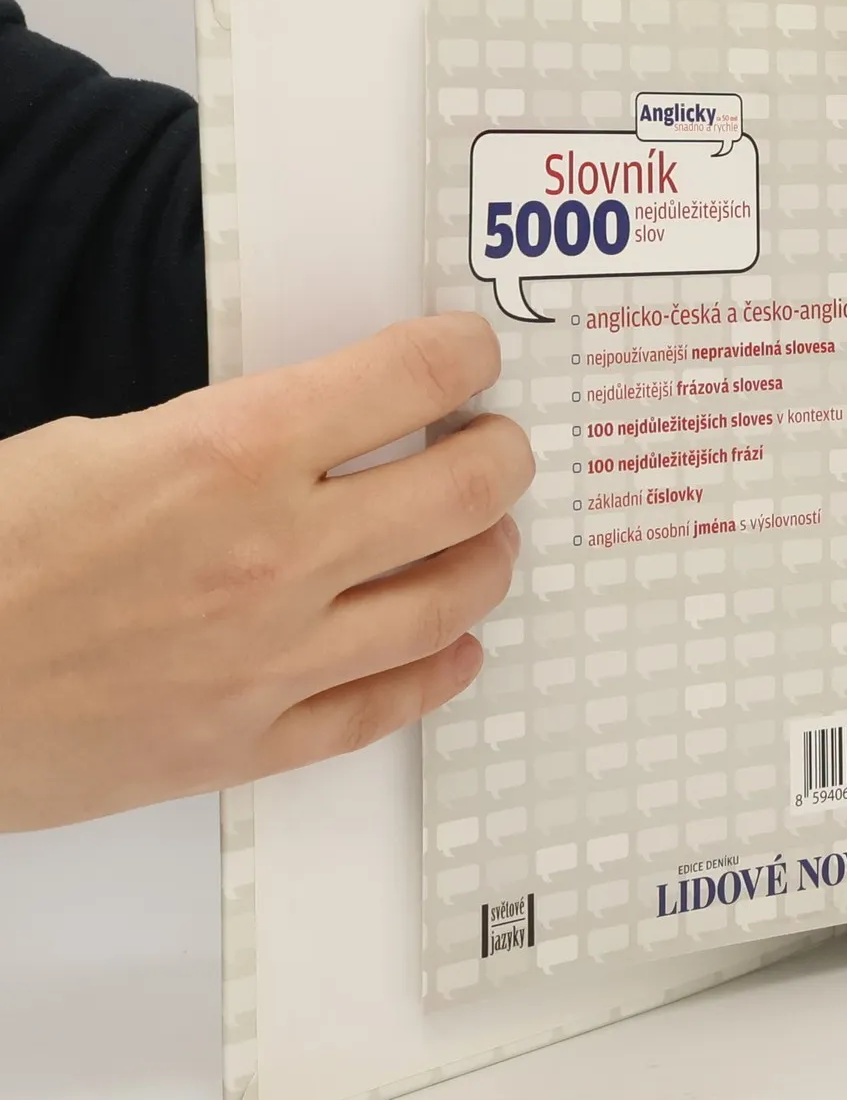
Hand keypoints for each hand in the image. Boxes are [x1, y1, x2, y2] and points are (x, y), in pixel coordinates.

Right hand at [0, 314, 531, 831]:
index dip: (460, 355)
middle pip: (465, 493)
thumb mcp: (93, 445)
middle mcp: (276, 555)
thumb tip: (313, 430)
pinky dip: (439, 670)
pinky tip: (456, 647)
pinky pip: (386, 707)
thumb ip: (223, 437)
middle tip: (496, 446)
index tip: (468, 354)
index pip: (409, 377)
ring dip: (488, 558)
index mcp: (229, 454)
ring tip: (487, 538)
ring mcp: (273, 660)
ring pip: (450, 600)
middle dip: (500, 456)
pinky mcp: (248, 744)